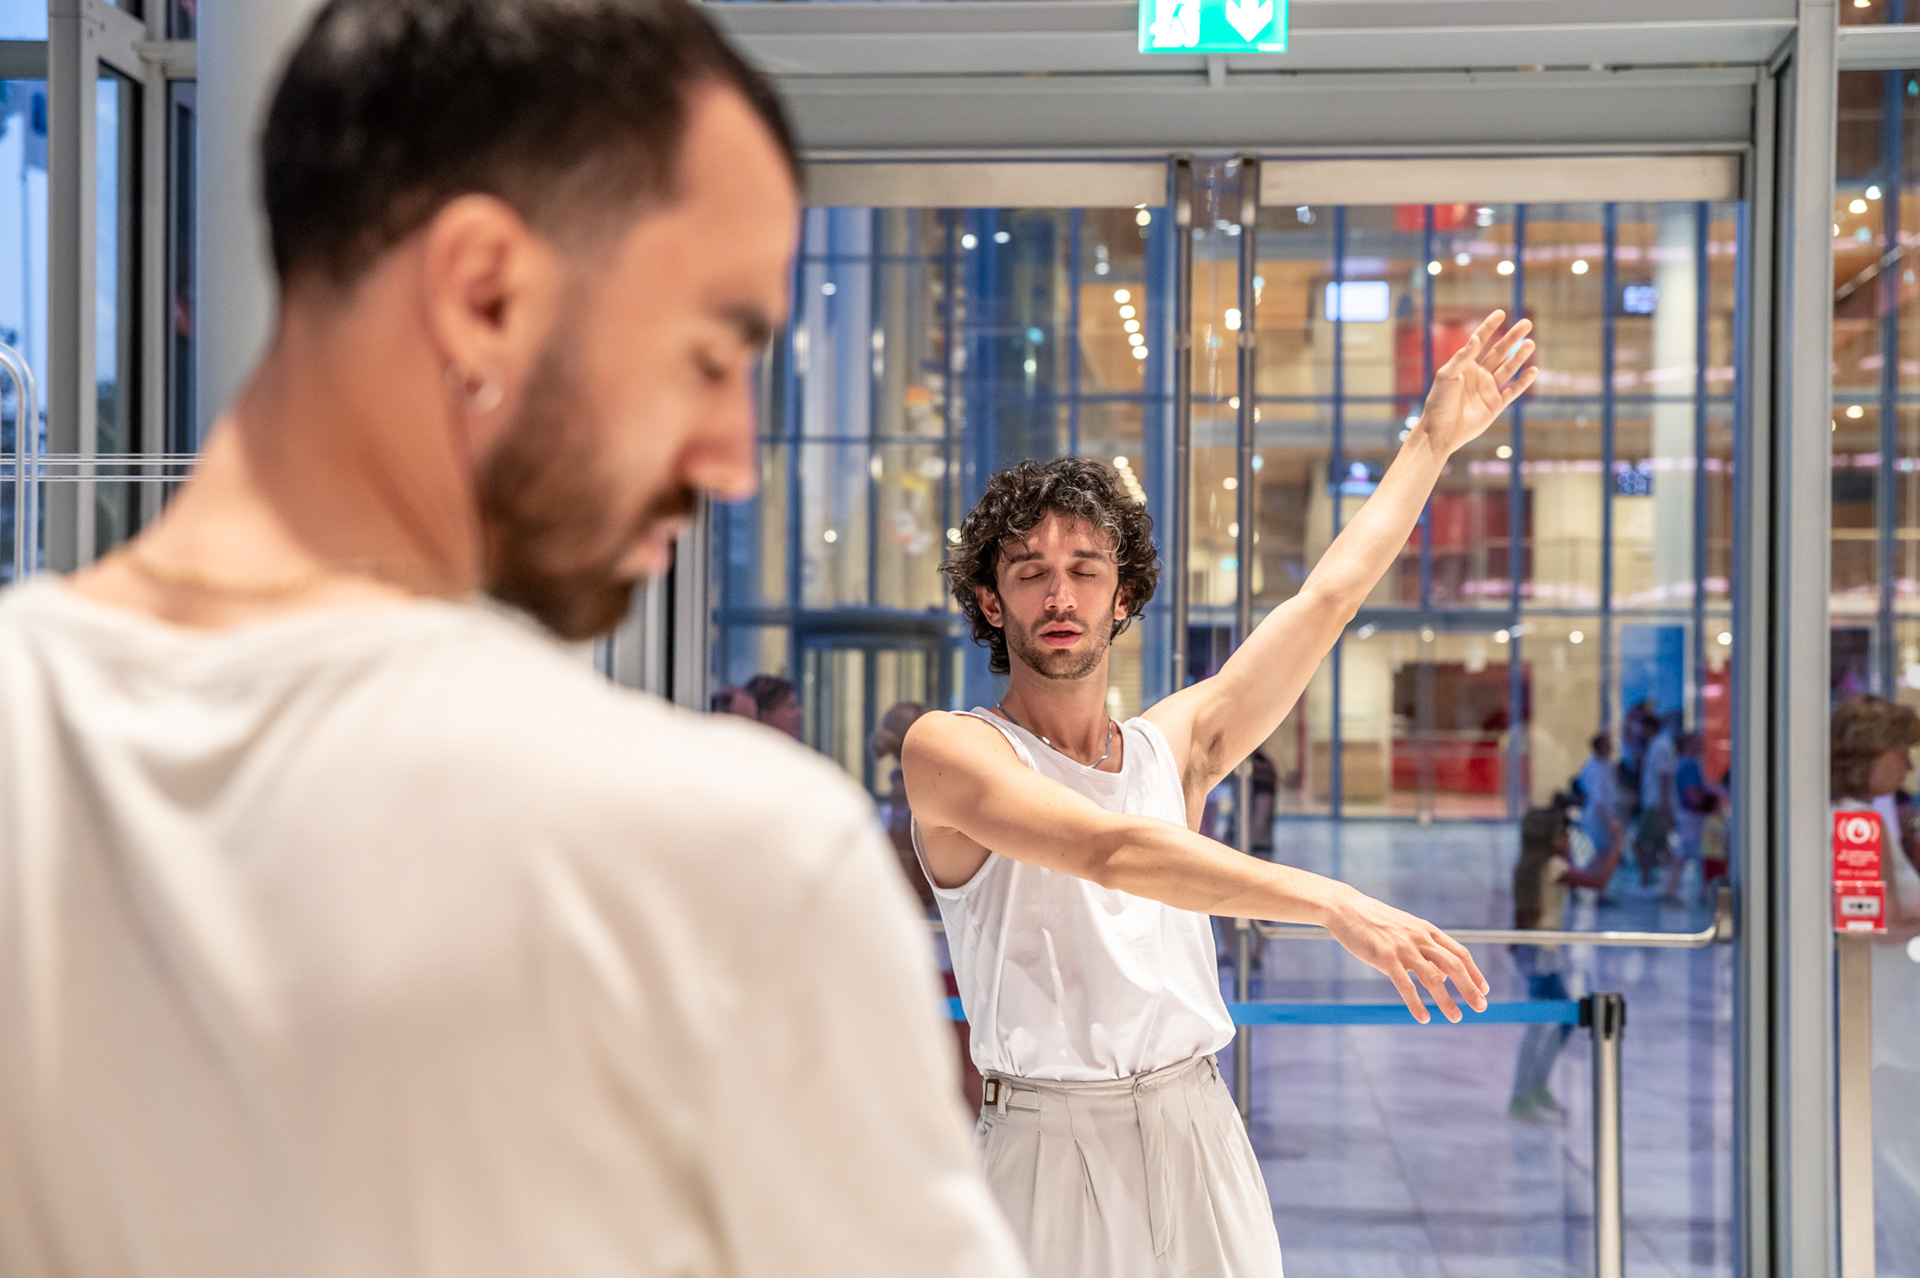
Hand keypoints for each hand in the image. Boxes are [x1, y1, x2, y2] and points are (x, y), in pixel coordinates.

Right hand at [1322, 887, 1490, 1023]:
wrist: (1345, 908)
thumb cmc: (1375, 920)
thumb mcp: (1405, 929)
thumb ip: (1424, 948)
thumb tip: (1441, 975)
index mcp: (1426, 930)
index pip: (1459, 952)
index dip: (1474, 972)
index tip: (1484, 989)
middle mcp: (1419, 938)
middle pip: (1453, 965)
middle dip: (1469, 987)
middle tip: (1481, 1007)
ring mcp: (1403, 947)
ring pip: (1432, 977)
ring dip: (1446, 1000)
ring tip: (1456, 1017)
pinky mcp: (1385, 958)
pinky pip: (1405, 985)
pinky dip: (1416, 1003)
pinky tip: (1423, 1017)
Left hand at [1415, 310, 1537, 457]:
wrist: (1440, 431)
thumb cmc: (1438, 402)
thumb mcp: (1446, 376)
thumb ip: (1462, 358)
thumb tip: (1475, 338)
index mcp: (1465, 366)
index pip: (1480, 342)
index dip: (1490, 327)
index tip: (1501, 313)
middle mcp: (1479, 375)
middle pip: (1500, 352)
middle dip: (1512, 337)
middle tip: (1526, 323)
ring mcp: (1489, 389)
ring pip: (1508, 369)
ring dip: (1520, 356)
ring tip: (1530, 343)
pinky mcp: (1496, 405)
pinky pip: (1513, 391)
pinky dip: (1523, 382)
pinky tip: (1533, 370)